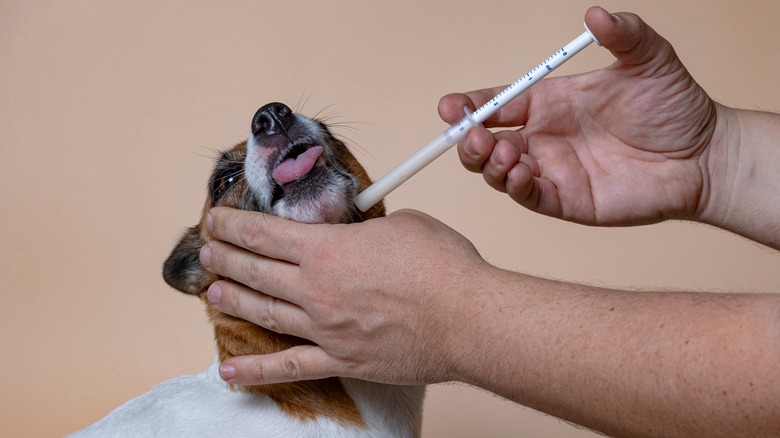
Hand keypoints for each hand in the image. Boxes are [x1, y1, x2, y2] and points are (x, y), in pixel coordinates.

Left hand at [199, 207, 488, 385]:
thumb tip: (361, 232)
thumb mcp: (404, 224)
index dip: (234, 225)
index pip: (265, 233)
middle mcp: (317, 288)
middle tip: (207, 253)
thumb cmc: (443, 268)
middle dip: (226, 259)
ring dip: (234, 302)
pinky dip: (256, 370)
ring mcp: (324, 328)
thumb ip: (369, 227)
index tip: (216, 220)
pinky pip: (289, 367)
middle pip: (256, 271)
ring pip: (265, 314)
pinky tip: (230, 369)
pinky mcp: (340, 359)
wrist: (468, 319)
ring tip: (213, 293)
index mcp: (328, 249)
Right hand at [438, 6, 720, 225]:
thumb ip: (624, 33)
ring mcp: (552, 171)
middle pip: (484, 142)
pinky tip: (518, 172)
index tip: (450, 106)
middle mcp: (543, 138)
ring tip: (502, 151)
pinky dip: (513, 186)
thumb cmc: (676, 106)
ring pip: (497, 171)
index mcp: (550, 103)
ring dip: (487, 163)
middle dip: (468, 140)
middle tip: (473, 135)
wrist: (705, 155)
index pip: (496, 104)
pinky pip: (527, 196)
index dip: (469, 106)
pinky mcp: (565, 201)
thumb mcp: (650, 59)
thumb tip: (595, 14)